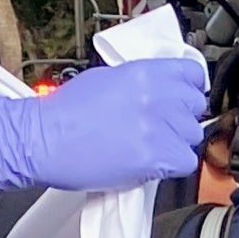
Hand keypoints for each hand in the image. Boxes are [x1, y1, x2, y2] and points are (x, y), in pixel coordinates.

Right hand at [0, 54, 207, 193]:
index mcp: (145, 72)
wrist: (43, 139)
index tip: (182, 97)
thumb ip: (140, 80)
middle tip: (162, 126)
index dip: (189, 88)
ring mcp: (158, 127)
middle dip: (181, 116)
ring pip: (191, 136)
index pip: (193, 74)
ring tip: (149, 146)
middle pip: (195, 107)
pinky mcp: (155, 157)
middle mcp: (156, 97)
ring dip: (175, 142)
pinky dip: (172, 165)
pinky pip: (184, 162)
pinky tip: (152, 162)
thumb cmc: (64, 112)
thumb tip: (158, 87)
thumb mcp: (106, 78)